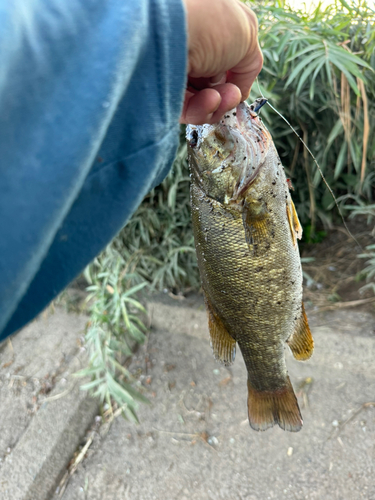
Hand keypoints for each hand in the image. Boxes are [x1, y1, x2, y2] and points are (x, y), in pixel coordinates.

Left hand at [180, 0, 262, 124]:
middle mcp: (187, 48)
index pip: (222, 60)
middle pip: (212, 84)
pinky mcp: (161, 93)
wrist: (171, 34)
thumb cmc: (210, 25)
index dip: (233, 75)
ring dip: (219, 104)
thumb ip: (249, 64)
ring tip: (221, 98)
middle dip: (228, 95)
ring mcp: (173, 71)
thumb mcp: (246, 36)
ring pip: (201, 101)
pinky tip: (211, 102)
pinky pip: (187, 110)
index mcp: (205, 28)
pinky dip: (203, 111)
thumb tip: (239, 90)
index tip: (238, 81)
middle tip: (232, 95)